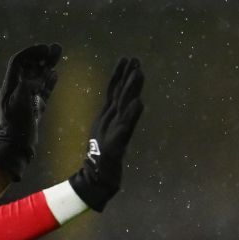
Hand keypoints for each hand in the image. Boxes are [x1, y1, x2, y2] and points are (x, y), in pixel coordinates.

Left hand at [0, 44, 61, 179]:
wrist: (16, 146)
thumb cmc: (16, 125)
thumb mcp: (20, 102)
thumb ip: (29, 85)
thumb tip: (41, 74)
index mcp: (11, 85)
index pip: (19, 62)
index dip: (31, 53)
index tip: (44, 48)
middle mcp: (18, 89)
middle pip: (30, 67)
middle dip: (42, 56)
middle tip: (56, 48)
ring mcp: (28, 97)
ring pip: (39, 77)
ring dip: (48, 66)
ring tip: (58, 55)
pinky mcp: (35, 107)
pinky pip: (43, 90)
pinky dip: (50, 81)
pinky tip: (55, 74)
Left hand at [68, 57, 145, 210]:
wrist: (98, 180)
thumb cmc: (99, 161)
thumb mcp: (100, 134)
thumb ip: (108, 119)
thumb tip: (115, 103)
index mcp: (108, 117)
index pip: (114, 91)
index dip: (119, 75)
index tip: (126, 59)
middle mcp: (114, 120)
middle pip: (122, 94)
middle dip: (129, 77)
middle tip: (136, 60)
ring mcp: (117, 130)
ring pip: (124, 105)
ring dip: (131, 89)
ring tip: (139, 73)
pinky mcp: (118, 141)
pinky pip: (126, 124)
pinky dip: (132, 113)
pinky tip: (139, 103)